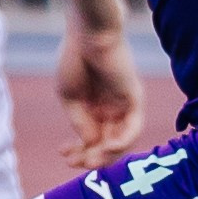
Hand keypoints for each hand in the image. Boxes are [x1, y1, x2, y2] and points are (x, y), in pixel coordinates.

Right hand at [54, 23, 141, 169]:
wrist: (86, 34)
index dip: (78, 152)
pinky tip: (107, 146)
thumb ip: (81, 123)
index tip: (63, 154)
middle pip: (106, 145)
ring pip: (121, 142)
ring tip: (89, 160)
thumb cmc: (74, 60)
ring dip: (106, 156)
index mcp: (93, 109)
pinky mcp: (134, 99)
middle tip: (74, 163)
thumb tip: (91, 145)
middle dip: (90, 158)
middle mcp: (111, 110)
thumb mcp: (71, 98)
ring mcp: (123, 106)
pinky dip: (122, 141)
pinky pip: (133, 128)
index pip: (91, 140)